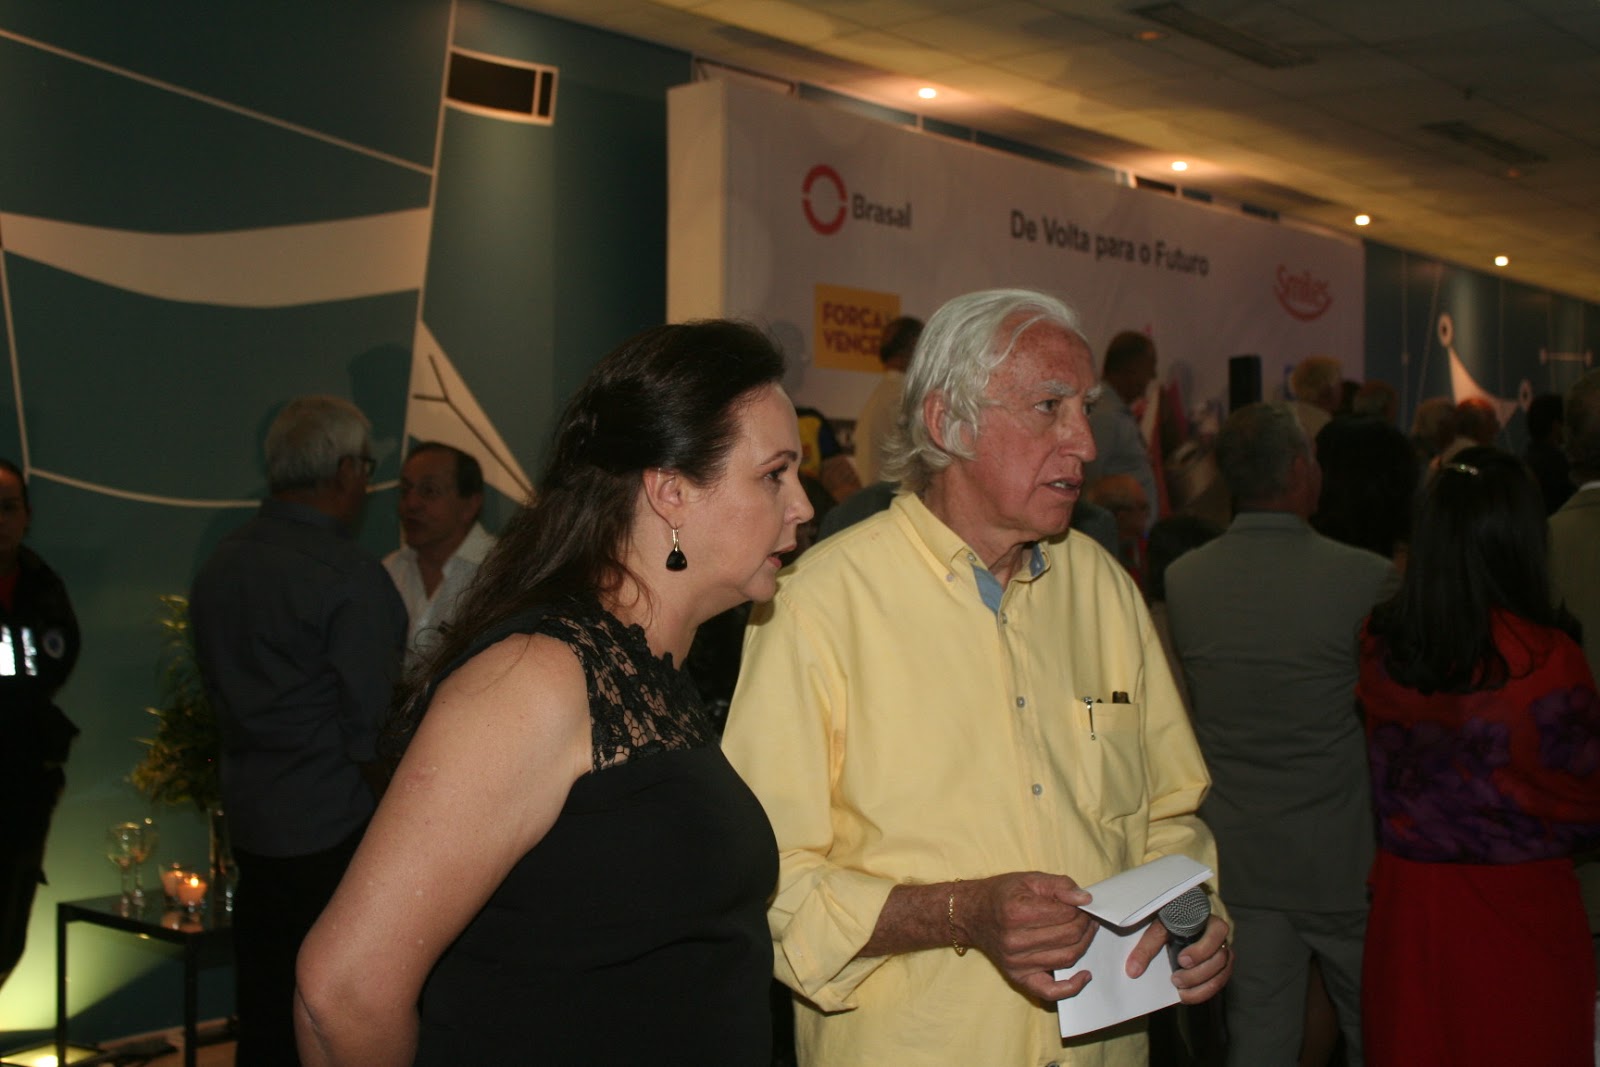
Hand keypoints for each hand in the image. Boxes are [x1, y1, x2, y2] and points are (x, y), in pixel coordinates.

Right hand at [957, 872, 1097, 1001]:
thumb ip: (1060, 885)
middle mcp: (1015, 941)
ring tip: (1085, 932)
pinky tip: (1085, 975)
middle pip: (1069, 936)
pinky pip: (1050, 991)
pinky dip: (1072, 987)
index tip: (1083, 905)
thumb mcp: (1029, 879)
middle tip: (1087, 917)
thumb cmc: (1001, 895)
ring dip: (1084, 945)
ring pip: (1066, 958)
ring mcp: (1016, 963)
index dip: (1081, 909)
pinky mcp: (1018, 977)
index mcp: (1017, 912)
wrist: (971, 914)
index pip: (1066, 914)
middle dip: (1085, 925)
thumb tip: (1086, 900)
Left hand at [1125, 914, 1231, 1003]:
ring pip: (1221, 974)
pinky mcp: (1220, 971)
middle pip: (1220, 958)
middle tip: (1176, 979)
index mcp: (1210, 922)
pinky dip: (1202, 993)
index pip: (1218, 932)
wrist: (1181, 924)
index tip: (1182, 960)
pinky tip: (1186, 995)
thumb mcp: (1161, 927)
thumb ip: (1148, 946)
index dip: (1202, 949)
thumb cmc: (1173, 923)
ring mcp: (1223, 956)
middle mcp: (1221, 940)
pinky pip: (1218, 985)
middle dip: (1197, 973)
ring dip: (1201, 986)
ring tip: (1179, 988)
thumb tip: (1133, 970)